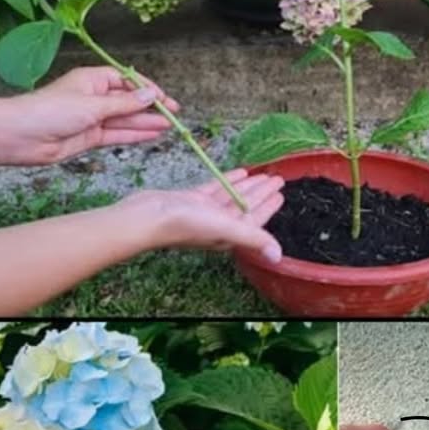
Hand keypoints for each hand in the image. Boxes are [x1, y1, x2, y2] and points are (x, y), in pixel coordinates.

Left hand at [0, 67, 178, 166]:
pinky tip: (152, 135)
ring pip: (126, 120)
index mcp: (93, 80)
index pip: (127, 81)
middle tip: (175, 115)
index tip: (166, 99)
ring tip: (170, 127)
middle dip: (152, 108)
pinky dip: (136, 135)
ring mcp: (94, 118)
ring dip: (147, 123)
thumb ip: (125, 103)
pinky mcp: (92, 137)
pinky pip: (119, 134)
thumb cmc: (51, 111)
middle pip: (129, 101)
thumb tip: (151, 94)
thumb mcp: (94, 104)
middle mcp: (95, 98)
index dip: (148, 89)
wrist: (24, 136)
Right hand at [119, 168, 284, 261]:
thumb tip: (278, 257)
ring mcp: (205, 213)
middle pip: (246, 207)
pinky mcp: (191, 200)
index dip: (269, 207)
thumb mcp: (225, 228)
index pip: (255, 219)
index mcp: (229, 234)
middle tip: (277, 178)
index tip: (281, 194)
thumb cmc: (184, 224)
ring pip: (233, 197)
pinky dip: (228, 181)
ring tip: (262, 174)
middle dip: (262, 194)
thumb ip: (253, 239)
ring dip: (248, 186)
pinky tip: (239, 172)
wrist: (147, 217)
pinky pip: (216, 189)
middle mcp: (219, 225)